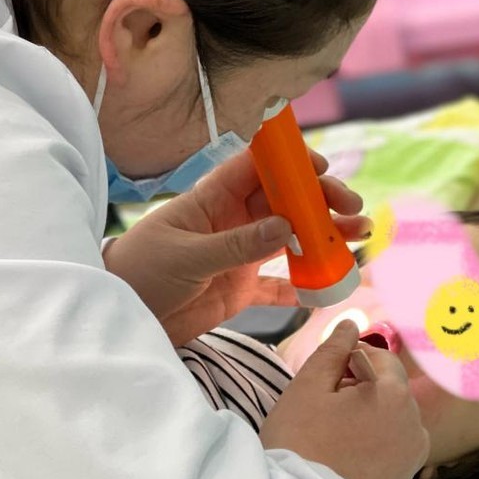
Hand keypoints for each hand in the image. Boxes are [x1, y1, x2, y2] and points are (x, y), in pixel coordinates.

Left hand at [101, 148, 370, 345]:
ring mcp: (238, 254)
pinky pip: (280, 282)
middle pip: (284, 200)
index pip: (257, 166)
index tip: (322, 169)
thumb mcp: (186, 257)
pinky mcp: (240, 288)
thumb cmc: (140, 273)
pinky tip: (331, 286)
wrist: (120, 317)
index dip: (290, 162)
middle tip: (352, 210)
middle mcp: (231, 221)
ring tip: (358, 238)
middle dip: (320, 201)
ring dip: (323, 236)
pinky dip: (305, 284)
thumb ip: (236, 244)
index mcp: (213, 199)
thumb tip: (286, 226)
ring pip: (290, 237)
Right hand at [259, 321, 429, 478]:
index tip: (326, 375)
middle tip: (325, 405)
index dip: (352, 360)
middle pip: (389, 390)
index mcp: (396, 396)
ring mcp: (413, 460)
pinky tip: (346, 457)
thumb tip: (351, 325)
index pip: (381, 358)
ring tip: (334, 432)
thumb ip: (334, 350)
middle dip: (362, 388)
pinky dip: (375, 447)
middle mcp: (416, 426)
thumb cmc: (299, 441)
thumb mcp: (308, 386)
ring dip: (369, 417)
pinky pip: (391, 452)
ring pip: (392, 421)